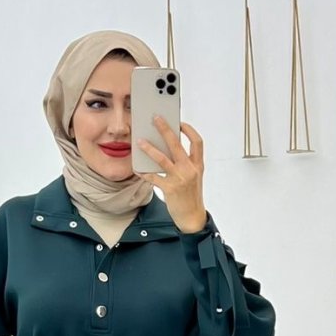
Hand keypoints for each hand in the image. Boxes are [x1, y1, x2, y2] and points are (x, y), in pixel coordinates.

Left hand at [136, 115, 207, 233]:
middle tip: (156, 118)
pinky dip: (144, 173)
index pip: (197, 142)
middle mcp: (190, 169)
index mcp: (198, 165)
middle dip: (165, 129)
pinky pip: (153, 177)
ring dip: (150, 149)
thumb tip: (166, 149)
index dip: (189, 130)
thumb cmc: (191, 196)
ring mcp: (180, 179)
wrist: (192, 217)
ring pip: (162, 159)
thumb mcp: (193, 177)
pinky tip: (137, 169)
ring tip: (140, 141)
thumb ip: (185, 163)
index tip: (179, 122)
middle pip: (177, 144)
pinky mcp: (170, 189)